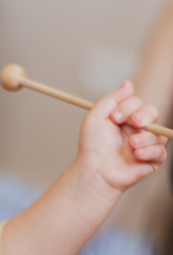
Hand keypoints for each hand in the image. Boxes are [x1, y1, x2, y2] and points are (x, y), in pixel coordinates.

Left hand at [72, 81, 167, 202]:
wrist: (94, 171)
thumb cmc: (92, 146)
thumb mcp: (96, 117)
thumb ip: (111, 98)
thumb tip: (129, 83)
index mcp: (125, 119)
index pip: (138, 103)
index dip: (129, 107)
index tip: (115, 118)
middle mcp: (137, 130)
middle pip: (153, 112)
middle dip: (144, 116)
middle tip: (134, 123)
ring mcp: (146, 145)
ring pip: (158, 133)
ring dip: (144, 138)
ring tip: (130, 146)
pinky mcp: (151, 160)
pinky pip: (162, 152)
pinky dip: (150, 152)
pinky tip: (136, 155)